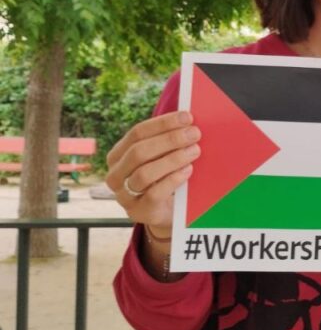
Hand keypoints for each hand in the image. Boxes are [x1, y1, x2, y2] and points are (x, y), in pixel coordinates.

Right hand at [105, 111, 200, 236]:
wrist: (164, 212)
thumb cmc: (163, 177)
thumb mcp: (160, 158)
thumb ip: (166, 141)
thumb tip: (187, 119)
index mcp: (118, 155)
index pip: (137, 133)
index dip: (163, 123)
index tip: (187, 117)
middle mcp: (115, 174)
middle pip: (139, 151)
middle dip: (169, 140)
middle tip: (194, 133)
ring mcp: (124, 195)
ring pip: (145, 173)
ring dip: (173, 159)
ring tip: (195, 151)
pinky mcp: (139, 211)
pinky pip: (154, 193)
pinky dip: (173, 179)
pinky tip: (188, 170)